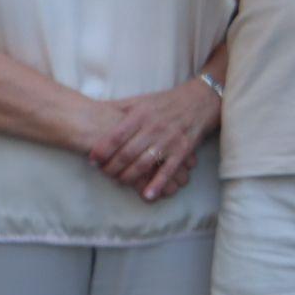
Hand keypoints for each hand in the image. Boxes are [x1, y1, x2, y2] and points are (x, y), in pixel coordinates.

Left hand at [88, 78, 221, 201]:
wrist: (201, 99)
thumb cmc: (167, 101)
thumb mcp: (141, 100)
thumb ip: (119, 108)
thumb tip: (92, 112)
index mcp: (140, 114)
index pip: (114, 137)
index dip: (101, 151)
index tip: (92, 160)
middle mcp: (154, 127)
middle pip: (126, 154)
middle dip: (112, 168)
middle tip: (105, 174)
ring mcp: (169, 140)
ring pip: (144, 164)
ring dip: (129, 177)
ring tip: (120, 181)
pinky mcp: (184, 150)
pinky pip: (168, 170)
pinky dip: (157, 184)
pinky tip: (147, 195)